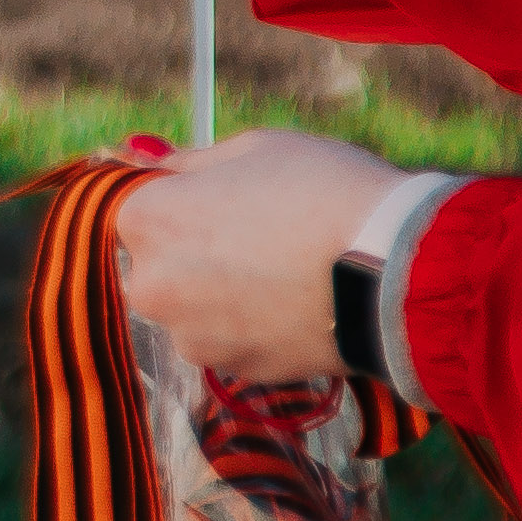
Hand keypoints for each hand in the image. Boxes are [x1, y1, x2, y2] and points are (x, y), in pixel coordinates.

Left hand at [113, 125, 404, 383]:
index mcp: (146, 220)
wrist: (393, 271)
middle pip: (153, 265)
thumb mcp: (255, 149)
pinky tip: (294, 302)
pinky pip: (228, 340)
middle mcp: (151, 286)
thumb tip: (147, 159)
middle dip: (189, 251)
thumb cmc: (323, 191)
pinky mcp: (233, 371)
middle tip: (253, 231)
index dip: (171, 199)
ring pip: (191, 309)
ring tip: (282, 269)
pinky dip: (250, 326)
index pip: (128, 207)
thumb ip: (190, 162)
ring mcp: (190, 336)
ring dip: (219, 293)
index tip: (208, 196)